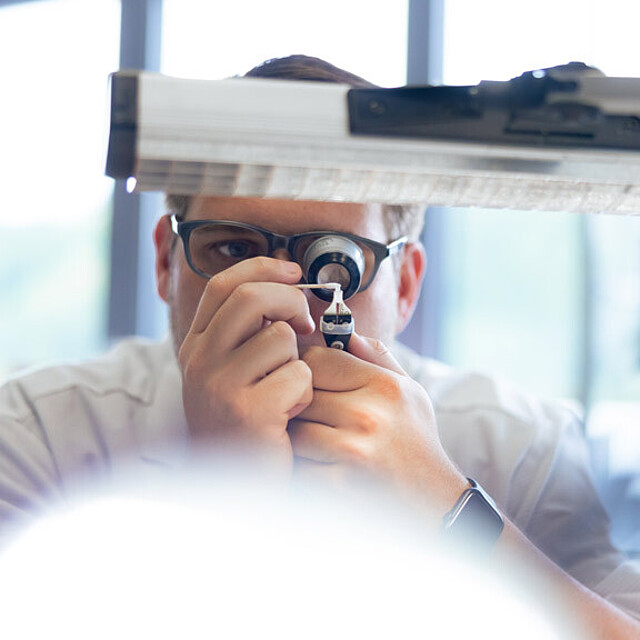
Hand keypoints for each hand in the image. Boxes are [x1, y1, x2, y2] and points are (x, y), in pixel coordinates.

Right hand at [178, 257, 314, 474]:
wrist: (237, 493)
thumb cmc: (250, 428)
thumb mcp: (236, 376)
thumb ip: (250, 336)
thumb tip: (290, 292)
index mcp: (197, 346)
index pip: (224, 284)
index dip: (263, 268)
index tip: (293, 270)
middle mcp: (200, 360)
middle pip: (251, 296)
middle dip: (291, 300)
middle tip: (306, 324)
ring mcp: (219, 385)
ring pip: (282, 337)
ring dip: (298, 363)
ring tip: (287, 393)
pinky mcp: (247, 410)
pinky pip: (298, 374)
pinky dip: (305, 394)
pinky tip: (290, 416)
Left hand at [288, 333, 466, 515]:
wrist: (433, 503)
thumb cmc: (416, 441)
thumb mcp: (410, 392)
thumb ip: (378, 357)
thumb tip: (345, 332)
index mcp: (384, 386)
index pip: (317, 359)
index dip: (308, 371)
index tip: (313, 385)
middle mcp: (369, 415)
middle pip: (301, 393)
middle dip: (300, 406)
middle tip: (310, 418)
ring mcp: (352, 451)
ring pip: (294, 430)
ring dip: (297, 439)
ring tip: (315, 445)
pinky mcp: (338, 485)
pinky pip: (297, 465)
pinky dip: (302, 469)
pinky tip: (320, 470)